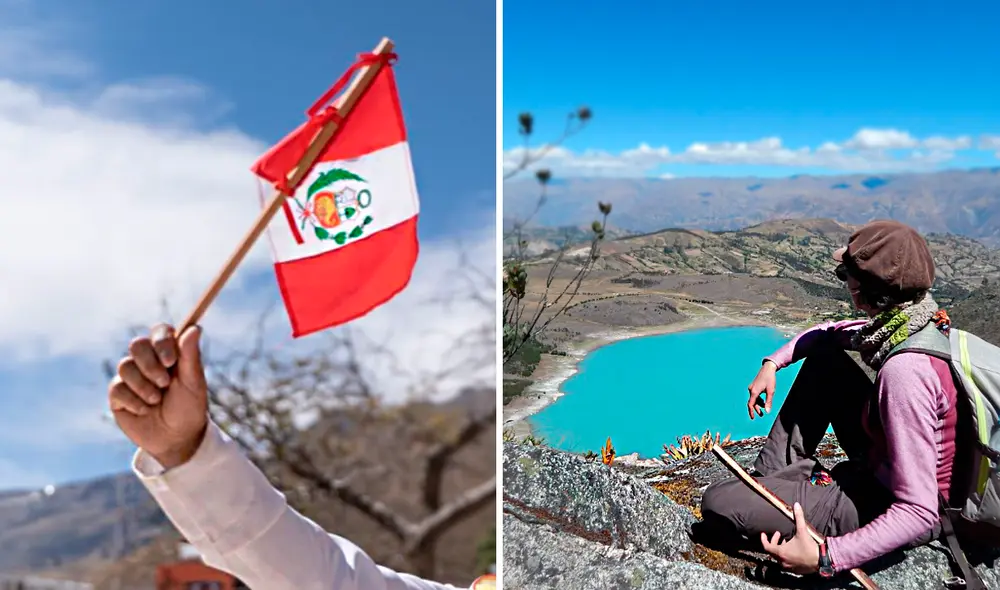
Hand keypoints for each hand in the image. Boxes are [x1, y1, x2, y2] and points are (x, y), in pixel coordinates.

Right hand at [108, 324, 208, 468]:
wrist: (176, 439)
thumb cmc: (189, 408)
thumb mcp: (193, 383)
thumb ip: (191, 355)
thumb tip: (196, 327)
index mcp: (169, 353)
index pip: (160, 331)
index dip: (162, 341)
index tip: (170, 361)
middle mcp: (148, 361)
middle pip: (137, 344)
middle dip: (150, 365)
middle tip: (164, 384)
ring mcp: (131, 376)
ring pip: (125, 365)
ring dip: (144, 386)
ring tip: (157, 400)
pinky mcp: (118, 394)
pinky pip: (117, 387)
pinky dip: (134, 401)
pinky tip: (145, 411)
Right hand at [747, 360, 776, 418]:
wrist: (768, 368)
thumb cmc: (770, 379)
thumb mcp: (771, 391)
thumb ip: (768, 402)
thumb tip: (767, 411)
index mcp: (754, 392)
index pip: (751, 404)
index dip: (751, 412)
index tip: (753, 418)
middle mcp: (751, 390)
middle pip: (752, 402)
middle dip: (756, 409)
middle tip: (762, 415)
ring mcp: (751, 387)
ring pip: (753, 399)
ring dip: (758, 404)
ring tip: (764, 408)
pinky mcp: (753, 386)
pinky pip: (754, 395)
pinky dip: (758, 399)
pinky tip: (763, 401)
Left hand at [761, 502, 819, 574]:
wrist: (822, 561)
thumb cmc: (809, 546)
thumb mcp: (802, 531)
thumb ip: (798, 517)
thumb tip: (796, 505)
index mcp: (781, 552)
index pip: (766, 547)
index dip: (764, 540)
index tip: (763, 534)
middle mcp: (782, 561)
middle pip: (772, 551)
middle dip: (774, 542)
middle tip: (778, 534)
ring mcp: (788, 567)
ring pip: (779, 557)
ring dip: (780, 548)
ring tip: (786, 541)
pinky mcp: (795, 570)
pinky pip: (786, 563)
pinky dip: (786, 555)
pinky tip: (793, 550)